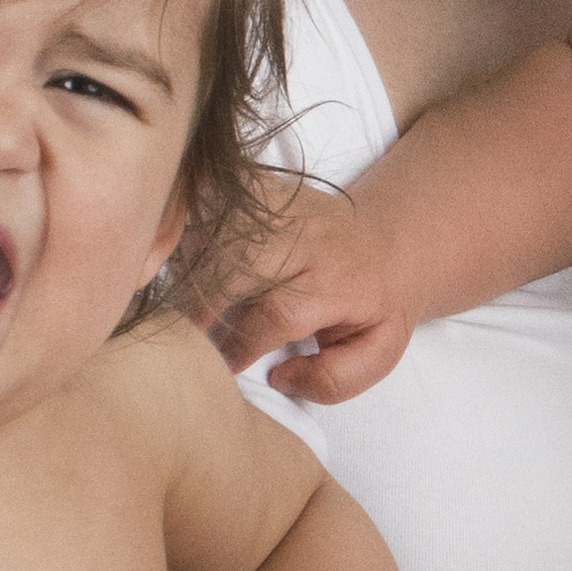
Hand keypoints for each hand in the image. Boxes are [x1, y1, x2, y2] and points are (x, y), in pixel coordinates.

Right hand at [199, 190, 413, 405]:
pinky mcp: (263, 191)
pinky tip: (184, 265)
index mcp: (338, 280)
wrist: (392, 236)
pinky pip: (212, 208)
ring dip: (191, 272)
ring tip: (179, 305)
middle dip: (202, 306)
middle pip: (237, 267)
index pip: (277, 315)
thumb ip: (336, 379)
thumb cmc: (378, 303)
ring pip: (218, 236)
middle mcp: (308, 239)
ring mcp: (282, 209)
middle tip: (182, 337)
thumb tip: (280, 378)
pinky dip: (191, 236)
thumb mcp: (379, 351)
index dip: (240, 344)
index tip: (219, 367)